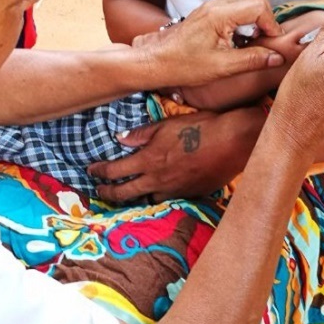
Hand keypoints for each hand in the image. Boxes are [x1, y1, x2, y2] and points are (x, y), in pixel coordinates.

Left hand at [89, 107, 262, 201]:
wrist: (232, 143)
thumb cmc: (200, 128)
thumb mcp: (166, 125)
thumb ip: (141, 134)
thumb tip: (120, 138)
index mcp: (148, 160)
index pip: (115, 170)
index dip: (100, 172)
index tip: (90, 171)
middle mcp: (157, 180)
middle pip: (125, 192)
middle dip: (108, 193)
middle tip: (99, 191)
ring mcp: (174, 190)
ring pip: (146, 199)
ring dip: (134, 197)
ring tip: (128, 193)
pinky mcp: (190, 194)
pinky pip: (168, 199)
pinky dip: (158, 196)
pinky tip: (158, 191)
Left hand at [136, 0, 284, 87]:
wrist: (157, 61)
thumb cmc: (183, 65)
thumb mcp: (222, 67)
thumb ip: (253, 60)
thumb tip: (277, 57)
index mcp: (219, 15)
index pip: (259, 5)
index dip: (271, 24)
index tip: (271, 42)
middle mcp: (216, 4)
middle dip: (266, 14)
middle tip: (263, 37)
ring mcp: (211, 6)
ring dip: (256, 14)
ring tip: (251, 38)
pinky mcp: (209, 11)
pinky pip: (235, 4)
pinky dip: (244, 16)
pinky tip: (239, 37)